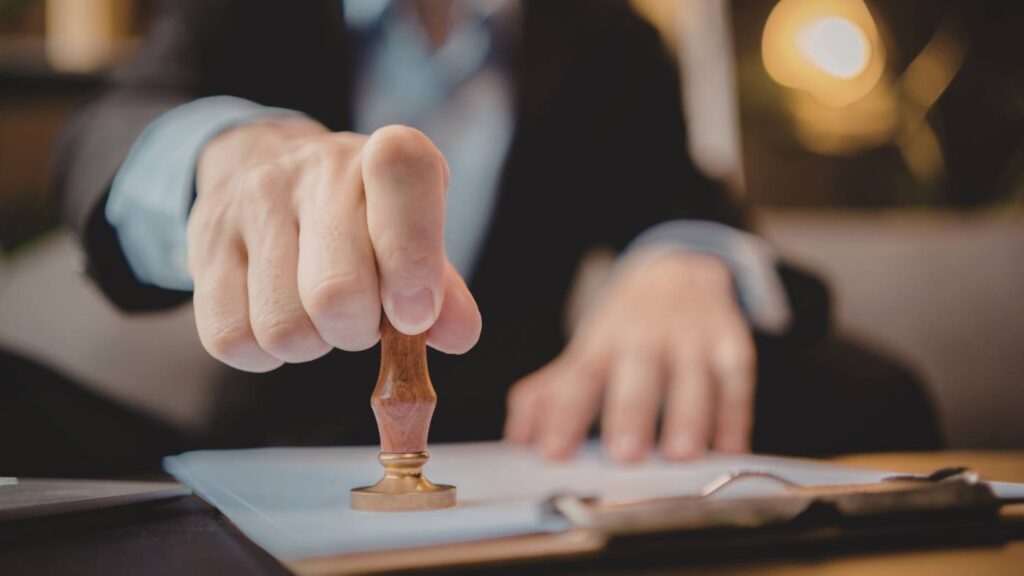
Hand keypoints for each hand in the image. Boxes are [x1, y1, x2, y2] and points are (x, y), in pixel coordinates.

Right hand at [189, 121, 480, 371]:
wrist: (262, 170)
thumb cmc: (361, 218)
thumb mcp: (414, 234)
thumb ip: (443, 288)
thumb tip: (459, 335)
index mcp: (385, 154)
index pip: (403, 176)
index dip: (413, 258)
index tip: (415, 314)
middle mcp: (317, 167)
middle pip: (337, 292)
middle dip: (357, 331)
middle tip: (362, 319)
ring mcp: (253, 202)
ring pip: (284, 327)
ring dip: (311, 343)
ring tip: (318, 312)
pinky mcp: (205, 243)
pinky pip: (232, 338)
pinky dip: (263, 353)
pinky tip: (277, 316)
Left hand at [504, 251, 754, 461]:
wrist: (681, 271)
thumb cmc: (628, 328)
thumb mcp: (587, 350)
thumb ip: (549, 395)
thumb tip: (517, 439)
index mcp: (602, 342)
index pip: (578, 378)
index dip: (565, 415)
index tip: (552, 453)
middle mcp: (646, 337)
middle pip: (637, 376)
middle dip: (630, 414)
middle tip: (624, 455)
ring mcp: (692, 339)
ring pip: (692, 378)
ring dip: (688, 416)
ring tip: (680, 455)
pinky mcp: (732, 345)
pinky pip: (736, 381)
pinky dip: (735, 416)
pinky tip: (729, 449)